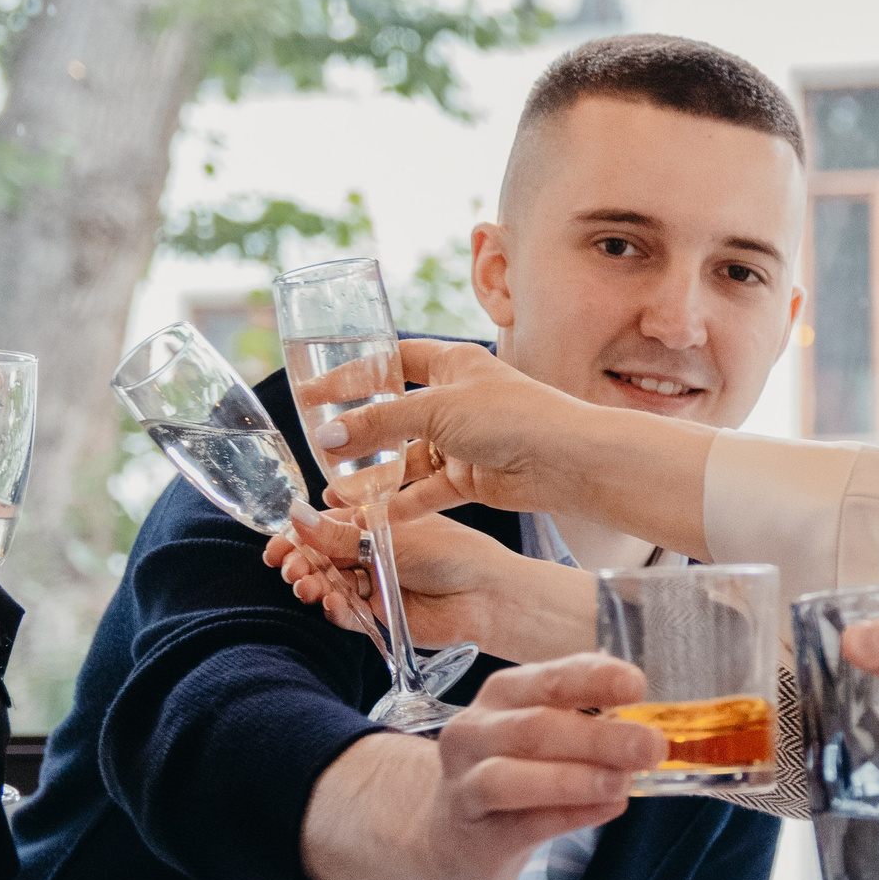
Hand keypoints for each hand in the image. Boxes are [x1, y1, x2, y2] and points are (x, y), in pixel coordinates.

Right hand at [268, 500, 595, 662]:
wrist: (488, 596)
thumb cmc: (456, 551)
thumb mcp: (395, 534)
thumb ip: (345, 532)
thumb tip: (296, 516)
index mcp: (376, 522)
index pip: (323, 526)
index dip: (298, 535)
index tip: (278, 546)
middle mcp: (371, 553)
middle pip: (320, 558)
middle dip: (300, 563)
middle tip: (290, 568)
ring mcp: (374, 585)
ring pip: (329, 586)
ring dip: (313, 586)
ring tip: (309, 587)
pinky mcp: (380, 617)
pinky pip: (347, 614)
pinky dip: (336, 610)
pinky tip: (333, 604)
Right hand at [301, 651, 667, 879]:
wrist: (454, 834)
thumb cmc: (515, 770)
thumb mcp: (546, 732)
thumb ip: (588, 720)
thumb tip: (649, 720)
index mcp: (503, 695)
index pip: (549, 679)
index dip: (594, 679)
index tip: (638, 685)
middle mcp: (475, 732)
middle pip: (535, 727)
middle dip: (599, 737)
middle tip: (651, 746)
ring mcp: (465, 784)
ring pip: (512, 777)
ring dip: (576, 778)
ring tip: (624, 783)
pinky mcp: (475, 835)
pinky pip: (521, 824)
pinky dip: (568, 815)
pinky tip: (607, 809)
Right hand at [307, 339, 599, 520]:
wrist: (566, 460)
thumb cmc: (510, 416)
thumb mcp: (435, 410)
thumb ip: (379, 423)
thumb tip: (328, 435)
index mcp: (452, 364)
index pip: (392, 361)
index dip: (353, 373)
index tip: (312, 391)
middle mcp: (456, 400)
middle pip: (395, 415)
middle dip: (358, 434)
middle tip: (317, 448)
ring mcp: (464, 441)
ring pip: (408, 460)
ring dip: (374, 477)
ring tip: (335, 493)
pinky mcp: (473, 478)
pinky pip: (428, 492)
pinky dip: (402, 505)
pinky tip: (372, 518)